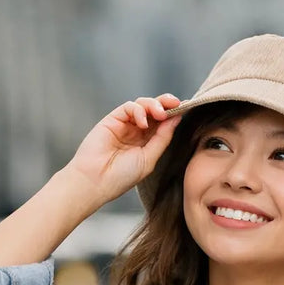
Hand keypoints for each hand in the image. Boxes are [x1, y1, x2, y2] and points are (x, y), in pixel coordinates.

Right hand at [65, 94, 182, 204]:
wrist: (96, 181)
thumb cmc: (122, 176)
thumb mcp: (149, 158)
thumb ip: (163, 138)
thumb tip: (176, 118)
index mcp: (148, 142)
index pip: (164, 123)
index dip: (174, 114)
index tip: (186, 109)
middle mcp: (137, 132)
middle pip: (155, 111)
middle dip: (167, 103)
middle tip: (176, 103)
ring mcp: (125, 124)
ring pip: (143, 105)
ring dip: (154, 105)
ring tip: (160, 114)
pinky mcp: (112, 119)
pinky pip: (129, 107)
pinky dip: (138, 110)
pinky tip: (142, 123)